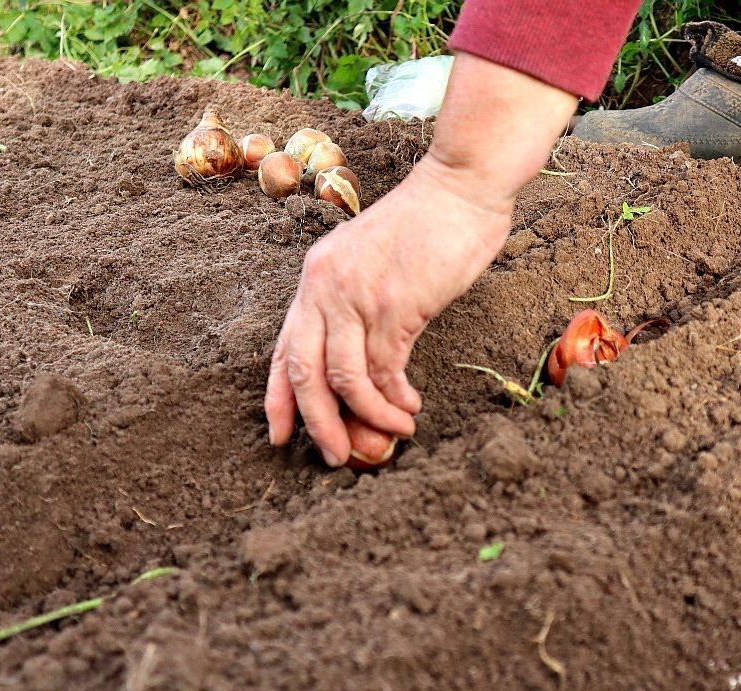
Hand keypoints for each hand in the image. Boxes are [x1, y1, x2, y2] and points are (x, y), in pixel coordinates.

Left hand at [264, 155, 512, 465]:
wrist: (462, 183)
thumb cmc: (430, 222)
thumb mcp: (376, 260)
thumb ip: (362, 302)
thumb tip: (369, 365)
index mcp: (316, 276)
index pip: (283, 350)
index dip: (278, 400)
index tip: (280, 437)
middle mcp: (325, 287)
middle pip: (304, 374)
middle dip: (318, 425)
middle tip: (338, 457)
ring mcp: (358, 295)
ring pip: (345, 380)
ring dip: (369, 419)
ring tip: (393, 435)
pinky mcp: (396, 305)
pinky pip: (384, 371)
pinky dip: (394, 400)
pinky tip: (410, 407)